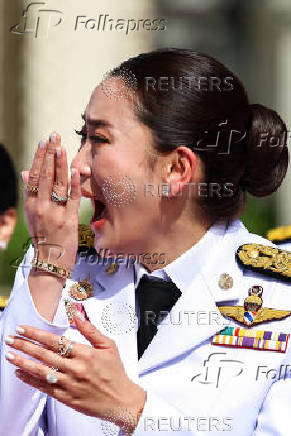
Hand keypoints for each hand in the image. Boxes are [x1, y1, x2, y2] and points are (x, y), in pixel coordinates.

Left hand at [4, 316, 145, 433]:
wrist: (121, 401)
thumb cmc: (116, 372)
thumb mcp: (108, 346)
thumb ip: (90, 330)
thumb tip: (76, 314)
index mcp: (86, 353)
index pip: (55, 341)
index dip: (37, 334)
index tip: (23, 329)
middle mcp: (75, 368)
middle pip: (44, 354)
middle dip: (24, 345)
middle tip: (10, 338)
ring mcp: (69, 384)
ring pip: (41, 371)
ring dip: (22, 362)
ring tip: (9, 355)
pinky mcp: (66, 398)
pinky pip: (44, 388)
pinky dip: (30, 380)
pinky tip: (20, 373)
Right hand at [22, 132, 80, 269]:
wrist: (50, 262)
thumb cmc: (44, 236)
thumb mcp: (32, 215)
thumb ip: (31, 194)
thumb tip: (25, 172)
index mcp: (31, 205)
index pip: (34, 176)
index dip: (39, 158)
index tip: (43, 142)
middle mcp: (41, 207)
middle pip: (44, 176)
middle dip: (49, 155)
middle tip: (53, 136)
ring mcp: (55, 214)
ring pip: (57, 185)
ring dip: (60, 164)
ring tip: (62, 147)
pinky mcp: (69, 221)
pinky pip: (72, 200)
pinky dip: (74, 185)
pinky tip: (76, 171)